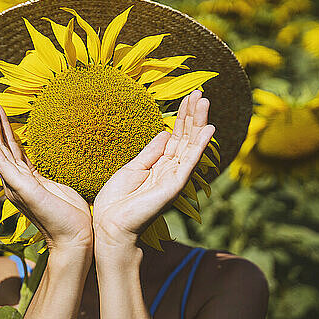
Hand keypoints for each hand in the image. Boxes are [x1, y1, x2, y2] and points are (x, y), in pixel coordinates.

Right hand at [0, 92, 92, 251]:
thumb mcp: (59, 188)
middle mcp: (15, 180)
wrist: (75, 239)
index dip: (4, 125)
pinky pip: (2, 162)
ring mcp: (15, 184)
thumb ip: (49, 177)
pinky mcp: (21, 188)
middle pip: (1, 142)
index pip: (11, 146)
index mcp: (26, 178)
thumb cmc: (71, 218)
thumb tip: (52, 170)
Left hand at [92, 90, 214, 253]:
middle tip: (201, 93)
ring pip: (190, 145)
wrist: (110, 225)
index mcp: (159, 165)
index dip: (182, 117)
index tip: (188, 98)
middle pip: (186, 138)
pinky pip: (189, 162)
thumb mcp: (133, 168)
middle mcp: (170, 170)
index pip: (176, 137)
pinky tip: (209, 130)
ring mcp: (174, 177)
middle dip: (193, 115)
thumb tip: (165, 132)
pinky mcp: (174, 186)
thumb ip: (151, 151)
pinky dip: (200, 146)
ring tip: (205, 102)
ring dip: (199, 123)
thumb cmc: (117, 200)